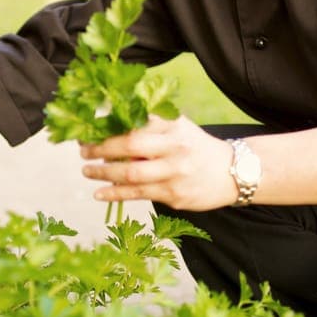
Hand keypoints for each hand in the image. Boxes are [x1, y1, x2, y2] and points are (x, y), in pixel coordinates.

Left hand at [80, 115, 237, 211]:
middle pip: (131, 144)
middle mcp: (175, 147)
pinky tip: (100, 192)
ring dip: (103, 172)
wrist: (233, 172)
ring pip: (132, 173)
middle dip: (101, 148)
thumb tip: (110, 123)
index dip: (109, 125)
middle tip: (83, 151)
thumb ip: (150, 124)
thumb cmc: (196, 147)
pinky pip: (138, 194)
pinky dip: (115, 193)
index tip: (89, 128)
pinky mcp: (174, 195)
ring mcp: (175, 173)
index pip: (136, 121)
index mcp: (174, 126)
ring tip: (87, 171)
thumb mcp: (179, 127)